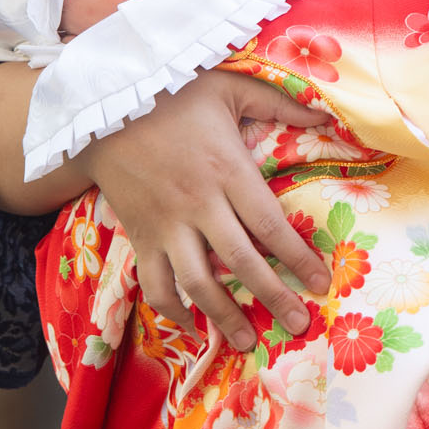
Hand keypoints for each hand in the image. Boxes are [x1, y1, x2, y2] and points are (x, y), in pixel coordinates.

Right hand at [82, 70, 331, 350]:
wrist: (102, 108)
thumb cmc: (172, 94)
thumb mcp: (229, 86)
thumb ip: (279, 102)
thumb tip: (327, 116)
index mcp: (225, 169)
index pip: (270, 225)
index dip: (299, 258)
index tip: (322, 283)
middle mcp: (197, 204)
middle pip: (241, 262)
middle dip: (274, 297)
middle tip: (299, 324)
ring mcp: (165, 225)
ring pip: (196, 283)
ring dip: (224, 317)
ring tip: (249, 341)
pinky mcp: (139, 236)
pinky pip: (154, 284)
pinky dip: (171, 310)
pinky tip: (192, 324)